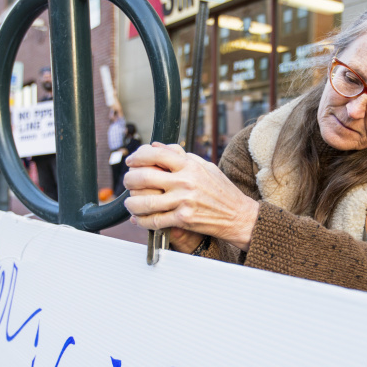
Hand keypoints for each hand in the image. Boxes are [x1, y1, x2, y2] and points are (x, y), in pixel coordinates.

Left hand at [123, 142, 258, 251]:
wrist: (238, 215)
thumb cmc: (221, 190)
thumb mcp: (204, 166)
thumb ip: (180, 156)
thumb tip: (156, 146)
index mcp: (190, 165)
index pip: (155, 154)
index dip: (138, 156)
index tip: (131, 161)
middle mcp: (185, 182)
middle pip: (144, 177)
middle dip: (129, 179)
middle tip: (128, 182)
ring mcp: (184, 201)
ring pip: (144, 202)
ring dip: (131, 203)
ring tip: (130, 202)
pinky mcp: (183, 219)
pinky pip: (154, 221)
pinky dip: (141, 221)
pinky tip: (138, 218)